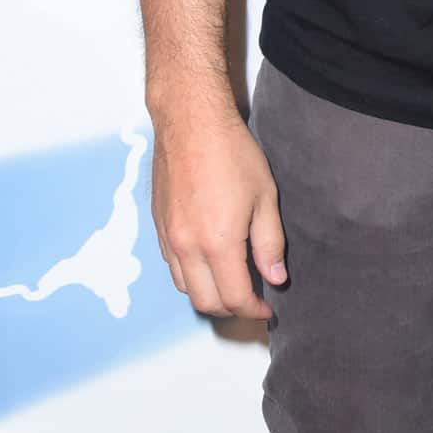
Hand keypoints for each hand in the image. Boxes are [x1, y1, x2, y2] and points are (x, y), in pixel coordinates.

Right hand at [149, 103, 288, 319]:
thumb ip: (270, 244)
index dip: (254, 311)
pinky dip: (191, 274)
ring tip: (232, 281)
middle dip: (232, 309)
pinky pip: (172, 265)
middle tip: (252, 299)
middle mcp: (186, 246)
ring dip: (209, 293)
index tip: (269, 308)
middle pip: (206, 302)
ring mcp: (167, 237)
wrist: (190, 121)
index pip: (235, 298)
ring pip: (185, 287)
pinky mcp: (157, 226)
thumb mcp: (265, 197)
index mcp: (217, 242)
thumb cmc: (231, 153)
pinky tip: (210, 259)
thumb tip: (275, 278)